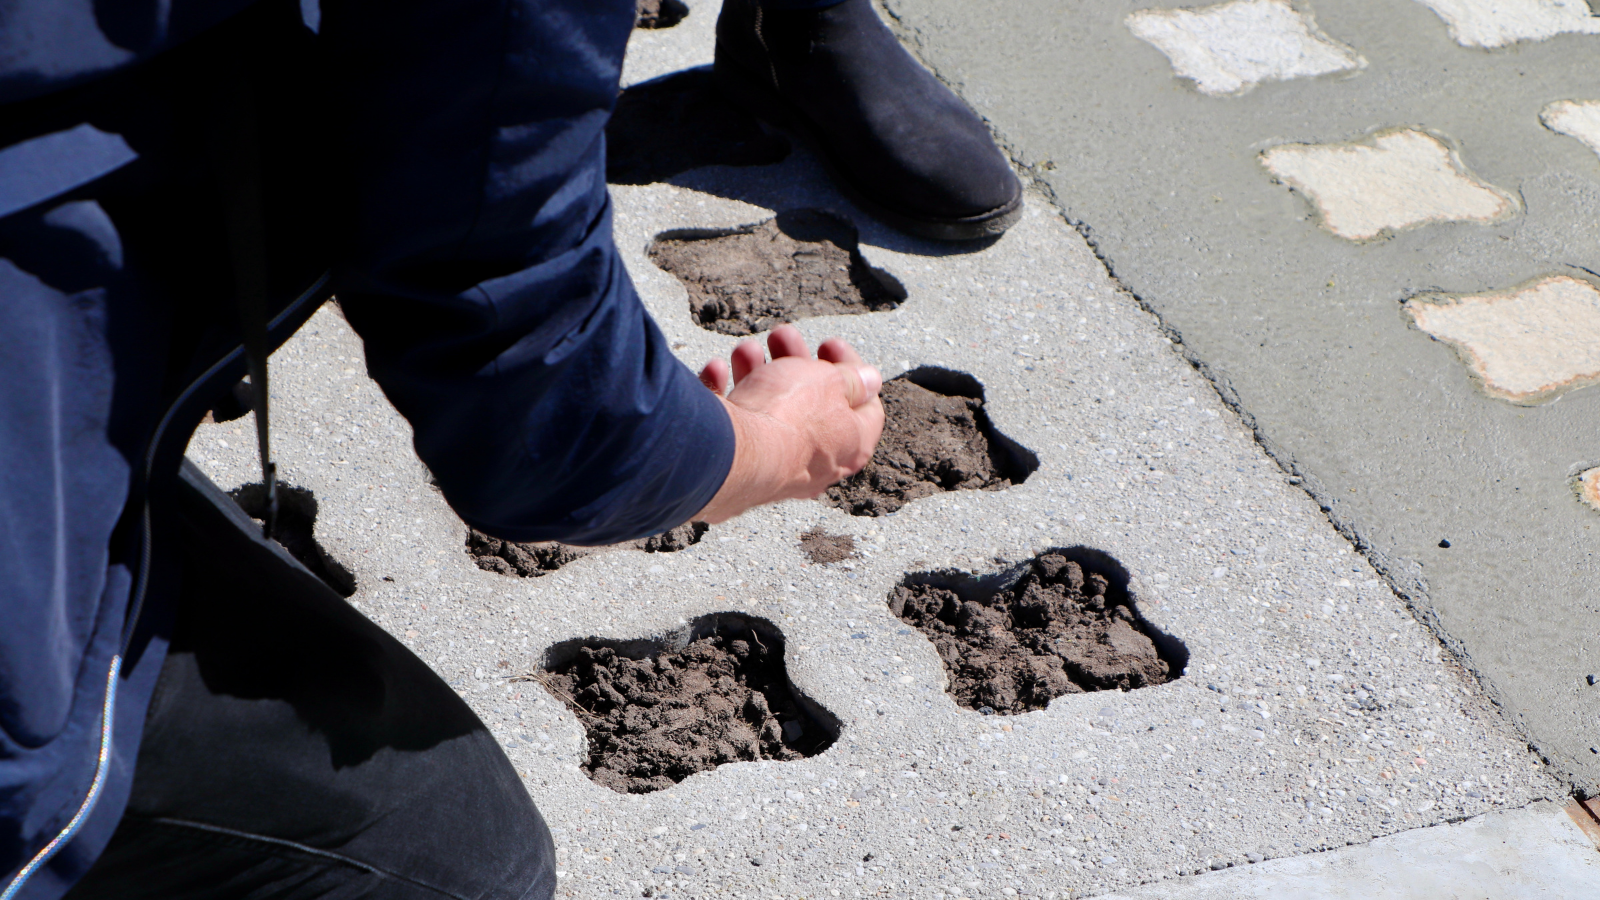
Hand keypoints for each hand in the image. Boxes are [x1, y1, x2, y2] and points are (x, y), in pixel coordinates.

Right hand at [694, 325, 882, 522]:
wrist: (731, 454)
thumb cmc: (789, 416)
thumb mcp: (830, 382)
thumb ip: (851, 380)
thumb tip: (870, 380)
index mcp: (851, 443)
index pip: (865, 405)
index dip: (851, 368)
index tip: (828, 344)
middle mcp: (817, 462)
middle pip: (811, 404)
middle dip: (794, 363)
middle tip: (781, 337)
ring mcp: (776, 467)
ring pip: (770, 412)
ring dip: (758, 374)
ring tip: (746, 350)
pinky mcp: (738, 468)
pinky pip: (735, 427)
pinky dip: (728, 398)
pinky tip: (718, 372)